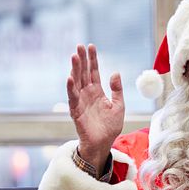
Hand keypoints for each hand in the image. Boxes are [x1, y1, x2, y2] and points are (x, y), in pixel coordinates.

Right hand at [67, 44, 124, 170]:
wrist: (104, 143)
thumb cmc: (110, 126)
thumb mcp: (119, 105)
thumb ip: (117, 89)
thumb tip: (115, 72)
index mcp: (97, 91)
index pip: (94, 71)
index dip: (93, 59)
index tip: (91, 46)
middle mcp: (87, 94)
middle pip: (83, 73)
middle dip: (82, 59)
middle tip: (79, 46)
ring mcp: (81, 101)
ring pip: (76, 82)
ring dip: (75, 69)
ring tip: (74, 56)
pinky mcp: (76, 110)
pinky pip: (72, 97)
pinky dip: (71, 87)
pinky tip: (70, 77)